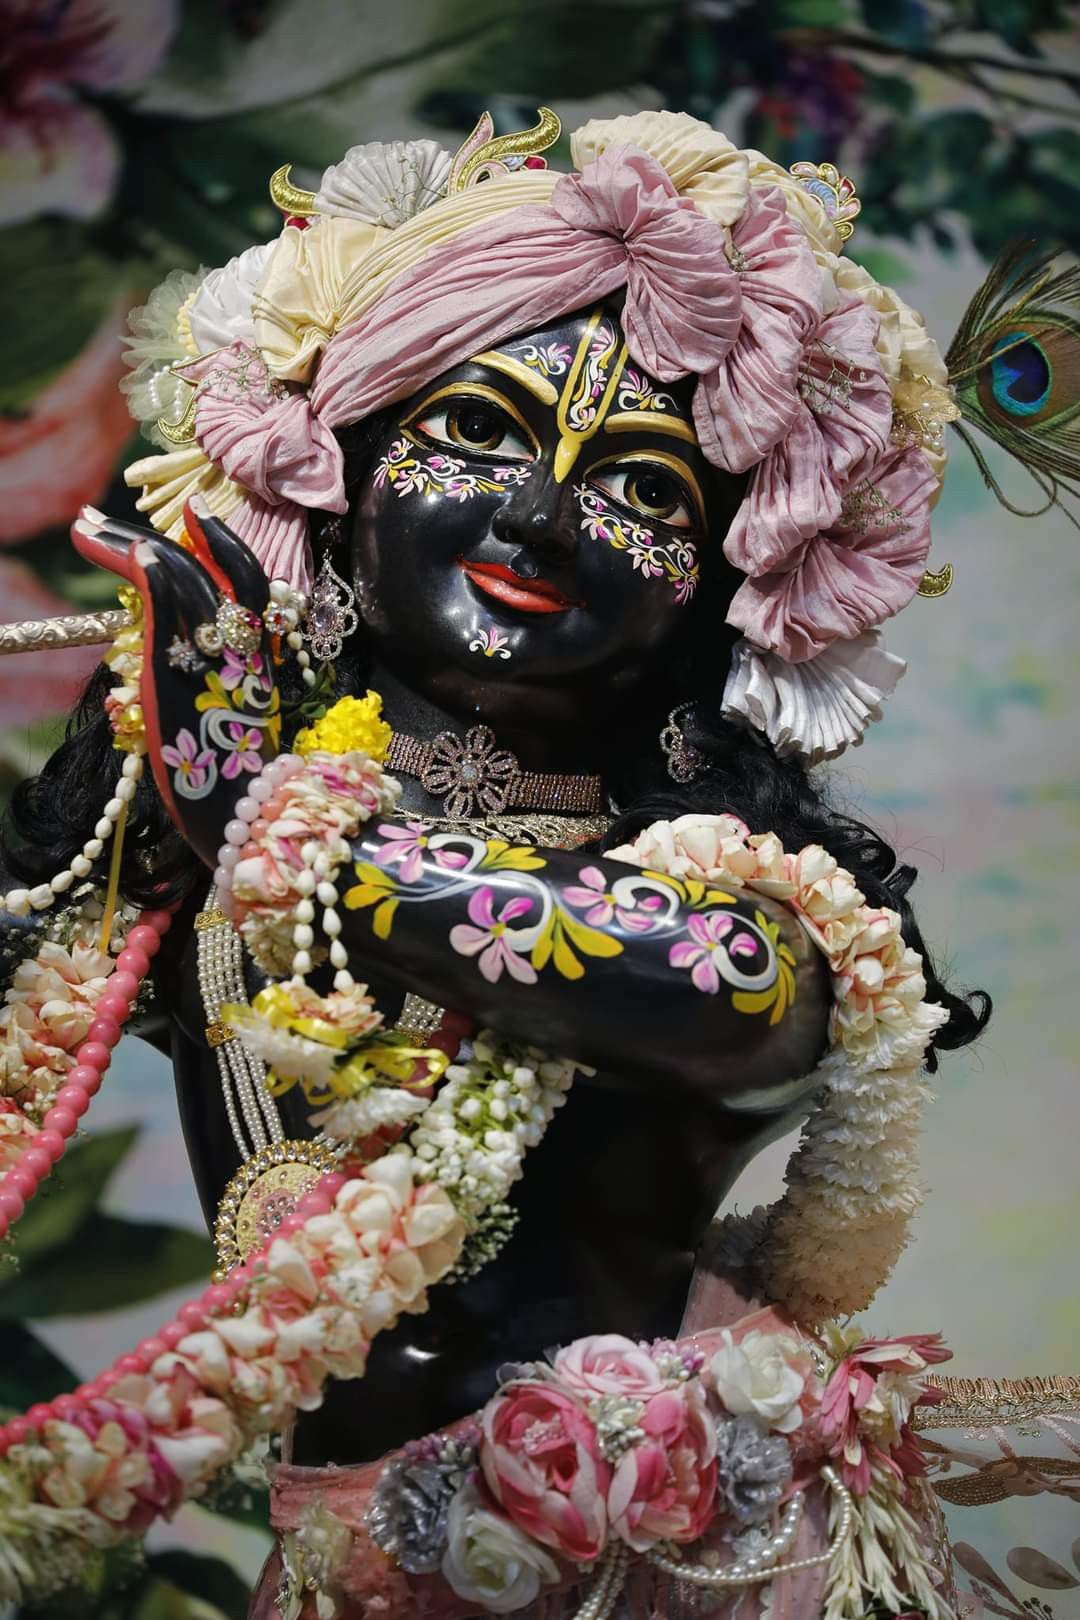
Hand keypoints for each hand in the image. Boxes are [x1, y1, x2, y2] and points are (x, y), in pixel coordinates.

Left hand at [72, 497, 284, 869]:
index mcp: (259, 656)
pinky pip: (165, 601)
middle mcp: (242, 644)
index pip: (248, 580)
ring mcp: (213, 651)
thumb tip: (172, 657)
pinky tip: (120, 552)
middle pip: (207, 566)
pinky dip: (147, 569)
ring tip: (84, 527)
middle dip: (155, 533)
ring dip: (127, 543)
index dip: (223, 543)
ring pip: (179, 573)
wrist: (238, 811)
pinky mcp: (178, 664)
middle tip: (103, 517)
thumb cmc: (232, 781)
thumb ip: (213, 678)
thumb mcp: (232, 719)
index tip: (196, 516)